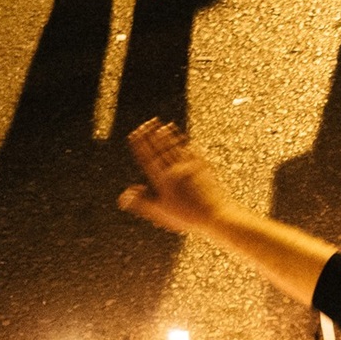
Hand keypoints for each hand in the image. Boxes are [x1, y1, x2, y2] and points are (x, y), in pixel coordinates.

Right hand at [118, 118, 238, 232]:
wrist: (216, 217)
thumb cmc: (188, 218)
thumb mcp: (161, 213)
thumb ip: (142, 202)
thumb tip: (124, 195)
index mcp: (162, 180)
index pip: (147, 157)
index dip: (140, 144)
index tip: (134, 133)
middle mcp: (175, 171)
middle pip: (161, 149)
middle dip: (153, 134)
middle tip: (147, 122)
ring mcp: (190, 169)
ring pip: (177, 148)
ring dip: (169, 136)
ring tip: (164, 125)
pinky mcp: (204, 170)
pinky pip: (193, 153)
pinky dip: (187, 145)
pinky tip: (187, 141)